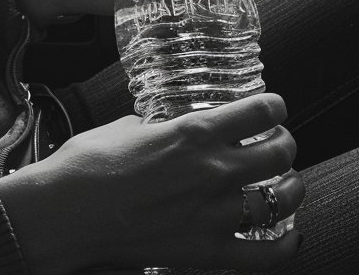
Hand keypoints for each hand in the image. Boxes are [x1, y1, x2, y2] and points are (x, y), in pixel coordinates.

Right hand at [0, 93, 304, 274]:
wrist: (67, 213)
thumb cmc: (87, 166)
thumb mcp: (124, 127)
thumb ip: (155, 127)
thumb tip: (160, 128)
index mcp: (193, 132)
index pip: (258, 112)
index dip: (273, 106)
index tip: (273, 107)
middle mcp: (213, 170)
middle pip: (280, 152)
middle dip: (284, 143)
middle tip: (279, 142)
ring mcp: (216, 214)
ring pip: (282, 198)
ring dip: (291, 186)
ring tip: (287, 182)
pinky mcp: (210, 252)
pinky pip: (268, 253)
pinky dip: (287, 242)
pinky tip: (290, 233)